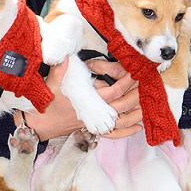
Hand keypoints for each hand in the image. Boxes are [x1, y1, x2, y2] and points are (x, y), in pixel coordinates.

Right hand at [15, 57, 142, 141]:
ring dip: (136, 114)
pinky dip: (126, 132)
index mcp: (87, 101)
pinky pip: (113, 133)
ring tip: (149, 105)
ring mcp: (95, 122)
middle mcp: (94, 113)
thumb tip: (65, 56)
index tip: (134, 72)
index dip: (124, 82)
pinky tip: (138, 128)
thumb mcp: (51, 85)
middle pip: (121, 106)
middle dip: (136, 96)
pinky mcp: (94, 127)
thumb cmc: (47, 104)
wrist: (41, 124)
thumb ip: (59, 71)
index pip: (111, 91)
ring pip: (120, 120)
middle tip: (148, 85)